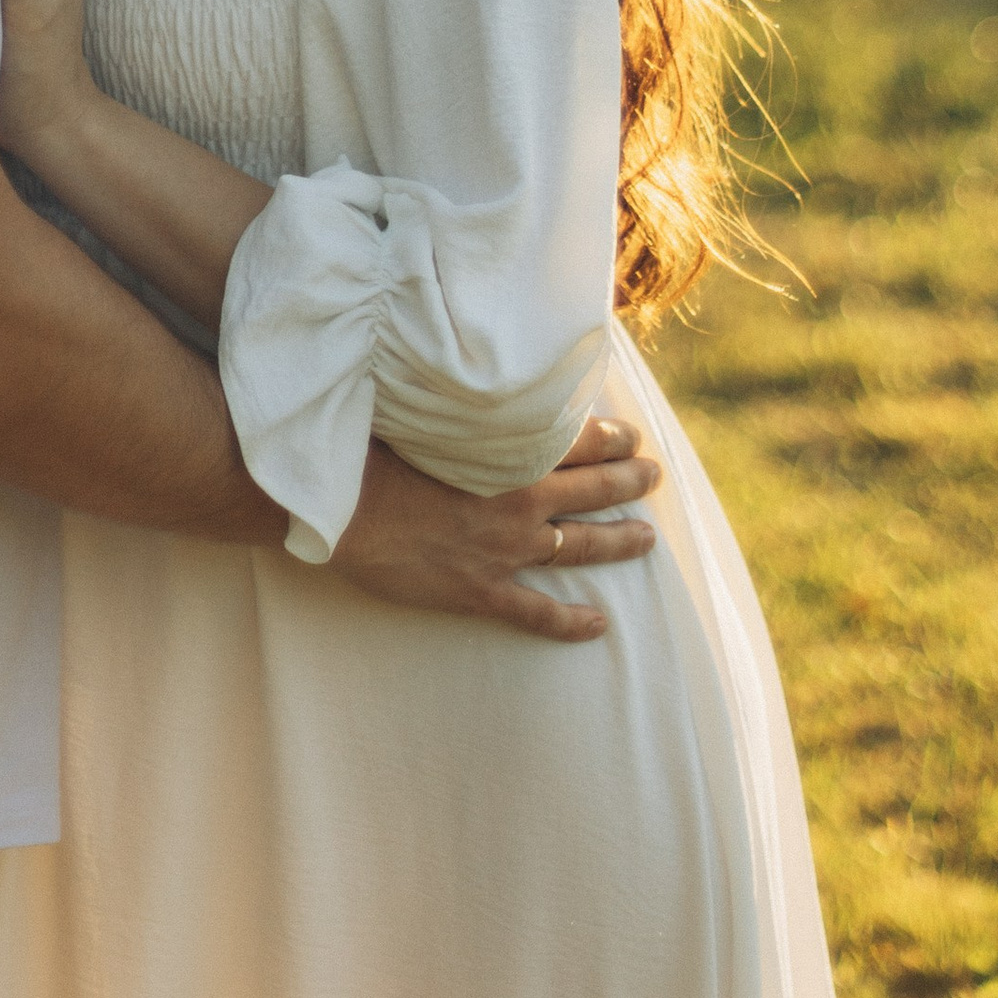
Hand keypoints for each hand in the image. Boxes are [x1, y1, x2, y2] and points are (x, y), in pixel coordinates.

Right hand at [327, 419, 661, 642]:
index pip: (580, 439)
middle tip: (654, 476)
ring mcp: (505, 551)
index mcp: (510, 453)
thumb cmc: (375, 448)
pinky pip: (537, 613)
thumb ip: (465, 400)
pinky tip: (598, 624)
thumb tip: (476, 373)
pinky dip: (571, 621)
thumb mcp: (428, 407)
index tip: (632, 435)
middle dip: (629, 481)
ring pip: (580, 547)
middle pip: (592, 489)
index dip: (612, 438)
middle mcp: (520, 501)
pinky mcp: (481, 591)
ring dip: (618, 541)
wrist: (343, 509)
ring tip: (646, 538)